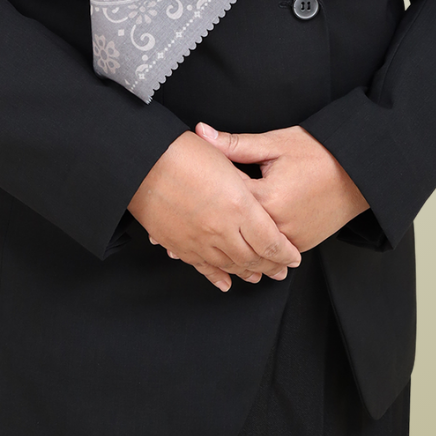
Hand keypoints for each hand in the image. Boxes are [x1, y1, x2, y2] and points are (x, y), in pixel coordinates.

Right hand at [128, 131, 302, 291]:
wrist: (141, 163)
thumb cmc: (184, 152)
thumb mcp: (224, 159)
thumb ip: (244, 177)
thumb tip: (258, 190)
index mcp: (239, 206)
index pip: (271, 241)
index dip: (285, 252)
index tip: (294, 257)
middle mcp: (222, 229)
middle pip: (254, 258)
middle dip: (271, 266)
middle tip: (282, 271)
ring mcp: (200, 241)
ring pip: (231, 266)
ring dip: (248, 273)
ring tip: (259, 277)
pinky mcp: (181, 246)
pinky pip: (204, 268)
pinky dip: (217, 277)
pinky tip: (226, 282)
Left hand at [195, 123, 369, 252]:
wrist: (359, 172)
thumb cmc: (318, 152)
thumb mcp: (275, 143)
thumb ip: (235, 144)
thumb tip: (201, 132)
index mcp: (268, 197)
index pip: (224, 199)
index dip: (200, 194)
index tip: (180, 192)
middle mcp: (278, 225)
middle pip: (233, 229)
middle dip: (208, 226)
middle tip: (173, 232)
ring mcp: (290, 239)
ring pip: (249, 248)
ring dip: (226, 246)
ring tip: (195, 245)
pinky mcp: (300, 246)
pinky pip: (269, 253)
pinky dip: (251, 251)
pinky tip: (232, 248)